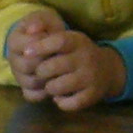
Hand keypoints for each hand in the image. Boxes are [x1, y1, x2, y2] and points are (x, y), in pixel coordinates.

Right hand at [1, 8, 69, 99]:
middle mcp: (13, 60)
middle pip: (28, 66)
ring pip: (31, 82)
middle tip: (59, 56)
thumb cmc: (45, 28)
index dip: (43, 45)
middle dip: (47, 62)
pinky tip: (54, 81)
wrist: (46, 41)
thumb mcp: (44, 19)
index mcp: (14, 41)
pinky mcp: (25, 89)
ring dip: (48, 77)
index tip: (53, 40)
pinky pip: (32, 96)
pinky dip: (44, 92)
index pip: (27, 47)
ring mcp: (18, 76)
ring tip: (59, 69)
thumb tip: (34, 29)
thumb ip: (40, 21)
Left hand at [5, 12, 122, 109]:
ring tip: (50, 85)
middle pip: (53, 66)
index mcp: (78, 41)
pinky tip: (60, 96)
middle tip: (40, 73)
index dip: (40, 46)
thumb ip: (46, 33)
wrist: (107, 69)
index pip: (58, 41)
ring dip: (49, 88)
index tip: (26, 52)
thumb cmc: (77, 53)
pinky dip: (60, 102)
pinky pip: (69, 103)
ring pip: (58, 87)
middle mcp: (86, 58)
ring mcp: (90, 77)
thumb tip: (28, 29)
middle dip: (40, 72)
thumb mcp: (66, 38)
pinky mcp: (92, 95)